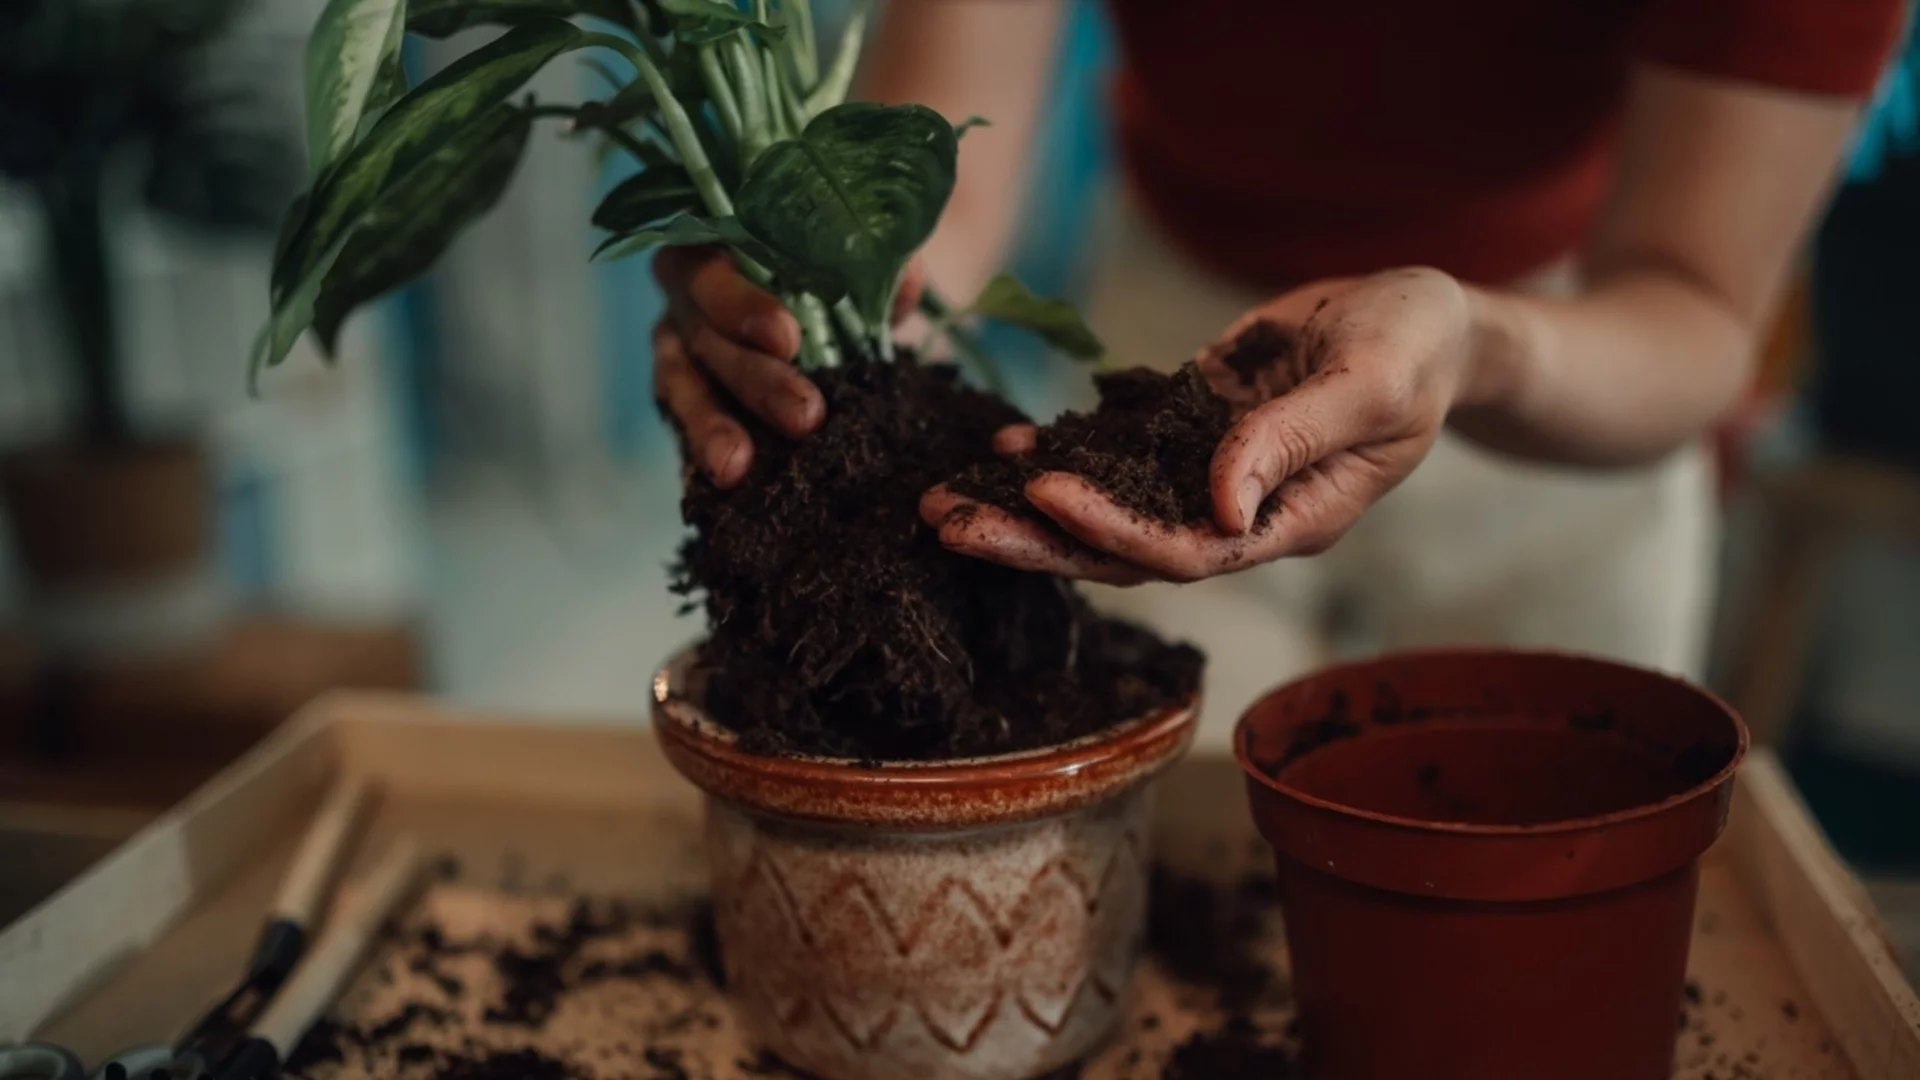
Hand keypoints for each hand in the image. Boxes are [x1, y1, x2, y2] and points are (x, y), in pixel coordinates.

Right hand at [652, 247, 924, 486]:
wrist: (834, 310)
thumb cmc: (834, 271)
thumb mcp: (856, 260)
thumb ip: (874, 266)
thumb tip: (902, 289)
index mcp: (716, 246)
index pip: (712, 269)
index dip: (742, 304)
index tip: (788, 338)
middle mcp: (687, 299)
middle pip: (705, 337)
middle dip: (754, 380)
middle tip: (805, 416)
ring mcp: (680, 353)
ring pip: (682, 389)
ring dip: (711, 429)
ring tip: (736, 469)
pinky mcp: (684, 403)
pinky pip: (684, 432)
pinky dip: (699, 457)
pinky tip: (723, 487)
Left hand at [923, 268, 1481, 583]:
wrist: (1421, 318)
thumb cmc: (1415, 350)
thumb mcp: (1370, 387)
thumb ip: (1293, 442)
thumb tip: (1220, 506)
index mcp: (1290, 522)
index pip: (1184, 552)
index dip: (1111, 530)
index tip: (1044, 493)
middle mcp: (1239, 515)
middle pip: (1121, 550)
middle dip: (1034, 539)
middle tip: (948, 526)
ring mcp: (1209, 475)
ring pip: (1105, 509)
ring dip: (1025, 505)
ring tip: (945, 498)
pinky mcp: (1192, 431)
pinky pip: (1115, 454)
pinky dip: (1061, 448)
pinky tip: (1004, 437)